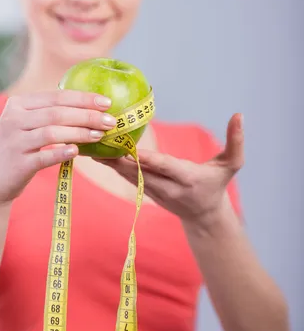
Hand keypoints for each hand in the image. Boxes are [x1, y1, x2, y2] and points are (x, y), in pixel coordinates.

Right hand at [0, 90, 115, 205]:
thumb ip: (47, 113)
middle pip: (57, 113)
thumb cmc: (17, 150)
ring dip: (80, 133)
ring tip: (100, 135)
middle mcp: (13, 120)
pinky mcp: (17, 164)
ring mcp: (14, 142)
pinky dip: (62, 153)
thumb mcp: (23, 125)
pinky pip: (44, 157)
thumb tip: (89, 106)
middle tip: (111, 121)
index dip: (84, 98)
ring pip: (53, 132)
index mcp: (17, 105)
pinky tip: (78, 152)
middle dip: (88, 116)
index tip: (107, 102)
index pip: (56, 96)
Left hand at [96, 113, 243, 223]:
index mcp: (188, 179)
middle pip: (140, 172)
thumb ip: (236, 141)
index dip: (148, 160)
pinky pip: (126, 177)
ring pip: (129, 176)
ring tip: (90, 145)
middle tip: (100, 142)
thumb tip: (239, 114)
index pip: (166, 167)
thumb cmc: (218, 185)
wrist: (204, 216)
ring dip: (110, 162)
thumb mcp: (231, 165)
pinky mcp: (145, 192)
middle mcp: (168, 188)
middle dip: (119, 159)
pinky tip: (96, 153)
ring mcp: (154, 192)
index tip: (131, 150)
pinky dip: (112, 166)